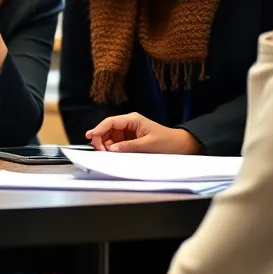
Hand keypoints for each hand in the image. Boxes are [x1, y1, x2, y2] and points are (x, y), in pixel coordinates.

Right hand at [86, 113, 202, 154]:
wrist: (181, 145)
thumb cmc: (168, 142)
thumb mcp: (147, 144)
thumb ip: (128, 146)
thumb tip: (111, 149)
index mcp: (132, 120)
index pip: (110, 122)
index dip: (99, 129)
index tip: (91, 138)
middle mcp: (129, 124)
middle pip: (108, 129)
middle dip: (101, 138)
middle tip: (99, 150)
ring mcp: (129, 131)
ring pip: (111, 136)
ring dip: (106, 144)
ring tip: (106, 153)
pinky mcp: (131, 139)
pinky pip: (117, 142)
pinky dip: (113, 148)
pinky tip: (112, 153)